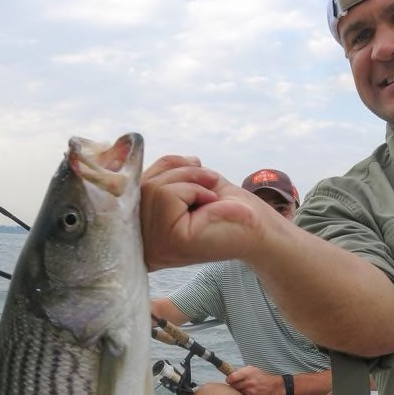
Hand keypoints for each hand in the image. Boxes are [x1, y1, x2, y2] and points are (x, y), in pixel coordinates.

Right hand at [141, 156, 267, 270]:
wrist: (259, 229)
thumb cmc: (227, 208)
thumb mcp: (189, 181)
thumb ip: (161, 172)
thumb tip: (136, 149)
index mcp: (143, 232)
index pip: (134, 188)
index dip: (166, 170)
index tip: (196, 181)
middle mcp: (142, 242)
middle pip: (141, 185)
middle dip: (179, 171)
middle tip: (209, 183)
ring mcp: (154, 244)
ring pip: (153, 187)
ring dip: (190, 179)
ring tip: (211, 196)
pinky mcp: (170, 240)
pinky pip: (167, 195)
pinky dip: (193, 189)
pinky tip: (211, 205)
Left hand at [226, 366, 285, 394]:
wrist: (276, 387)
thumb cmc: (263, 377)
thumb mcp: (253, 370)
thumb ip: (241, 372)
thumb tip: (230, 374)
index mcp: (248, 373)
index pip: (231, 378)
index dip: (229, 379)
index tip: (230, 380)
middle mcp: (249, 382)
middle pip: (233, 386)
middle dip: (235, 386)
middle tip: (239, 385)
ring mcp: (250, 391)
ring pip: (238, 393)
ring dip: (240, 391)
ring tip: (247, 389)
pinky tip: (251, 394)